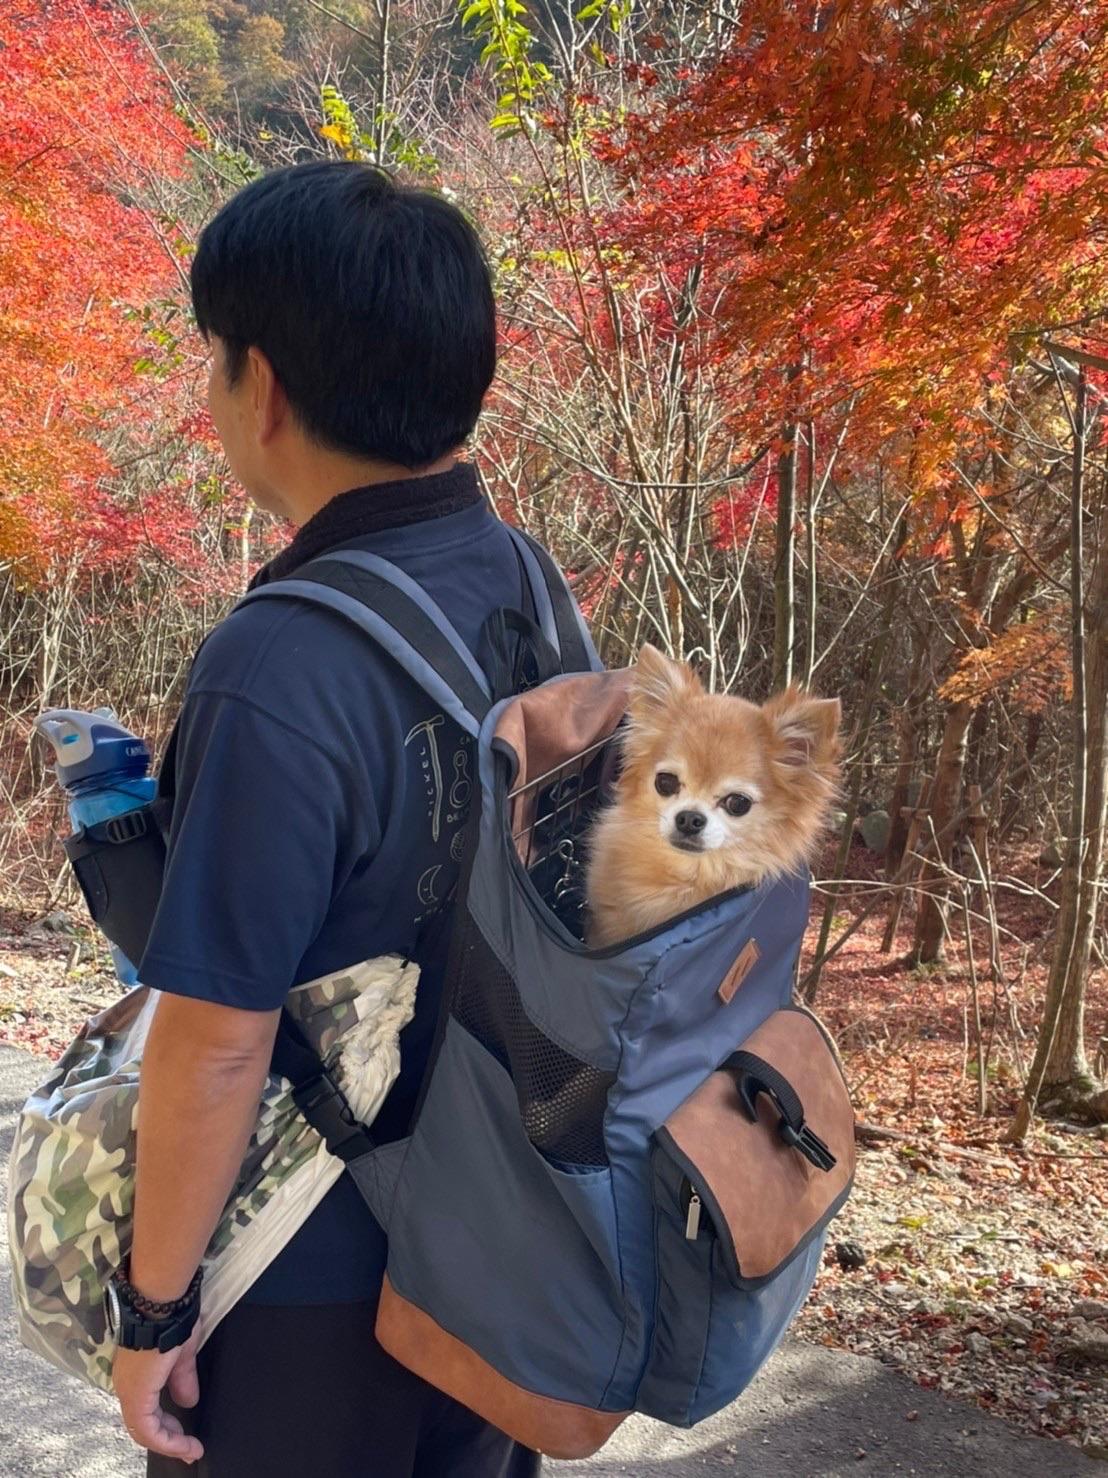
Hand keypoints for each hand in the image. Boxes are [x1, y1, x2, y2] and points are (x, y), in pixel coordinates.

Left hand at [113, 1327, 203, 1463]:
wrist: (160, 1303)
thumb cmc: (171, 1318)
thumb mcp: (182, 1353)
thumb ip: (183, 1378)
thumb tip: (188, 1400)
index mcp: (136, 1375)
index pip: (146, 1410)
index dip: (166, 1426)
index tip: (186, 1437)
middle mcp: (127, 1386)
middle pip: (144, 1425)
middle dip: (169, 1440)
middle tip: (189, 1450)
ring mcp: (130, 1392)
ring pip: (144, 1430)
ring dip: (170, 1443)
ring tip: (190, 1450)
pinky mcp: (137, 1396)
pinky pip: (148, 1429)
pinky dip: (167, 1440)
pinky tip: (184, 1444)